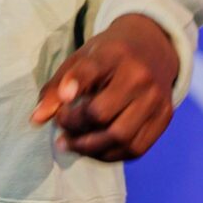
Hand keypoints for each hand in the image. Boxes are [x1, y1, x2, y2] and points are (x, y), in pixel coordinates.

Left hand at [30, 13, 178, 161]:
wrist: (154, 47)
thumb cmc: (109, 56)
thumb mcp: (81, 58)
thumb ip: (56, 86)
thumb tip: (37, 120)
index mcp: (116, 54)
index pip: (91, 69)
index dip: (74, 84)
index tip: (62, 100)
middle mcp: (141, 76)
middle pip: (102, 115)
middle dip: (74, 127)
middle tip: (62, 126)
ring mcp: (157, 98)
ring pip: (121, 138)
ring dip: (90, 148)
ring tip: (72, 143)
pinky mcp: (165, 117)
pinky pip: (136, 148)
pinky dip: (110, 155)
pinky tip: (94, 149)